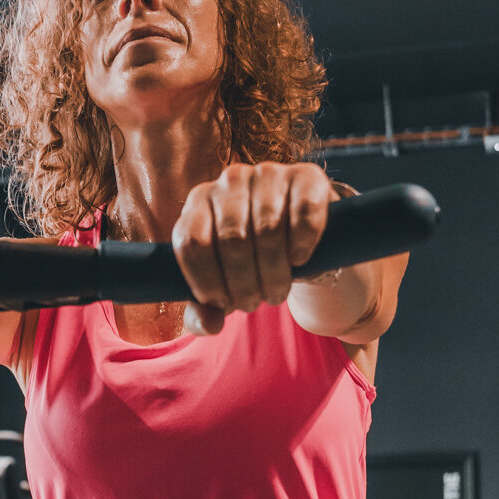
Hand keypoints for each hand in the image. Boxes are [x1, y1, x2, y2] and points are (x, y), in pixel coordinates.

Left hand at [172, 162, 338, 334]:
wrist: (298, 237)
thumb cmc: (248, 262)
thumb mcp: (222, 286)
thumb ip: (203, 311)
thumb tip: (209, 325)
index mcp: (198, 202)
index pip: (191, 242)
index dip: (206, 280)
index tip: (222, 303)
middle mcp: (229, 180)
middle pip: (231, 240)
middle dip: (243, 283)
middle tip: (253, 304)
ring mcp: (268, 173)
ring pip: (268, 229)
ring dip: (273, 272)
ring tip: (275, 293)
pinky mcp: (307, 176)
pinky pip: (304, 212)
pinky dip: (302, 243)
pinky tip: (299, 261)